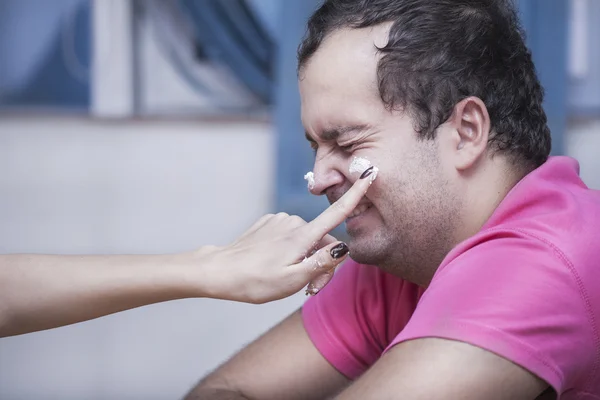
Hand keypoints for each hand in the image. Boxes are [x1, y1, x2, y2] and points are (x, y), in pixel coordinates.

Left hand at [196, 167, 376, 303]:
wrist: (219, 271)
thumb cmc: (255, 281)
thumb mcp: (293, 280)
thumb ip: (321, 263)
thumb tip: (344, 248)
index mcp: (302, 236)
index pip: (337, 213)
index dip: (356, 195)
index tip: (370, 174)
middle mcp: (293, 222)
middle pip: (323, 240)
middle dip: (322, 264)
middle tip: (309, 290)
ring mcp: (279, 220)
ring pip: (306, 240)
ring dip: (305, 259)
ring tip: (291, 281)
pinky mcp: (268, 223)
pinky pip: (289, 236)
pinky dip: (291, 251)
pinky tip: (276, 265)